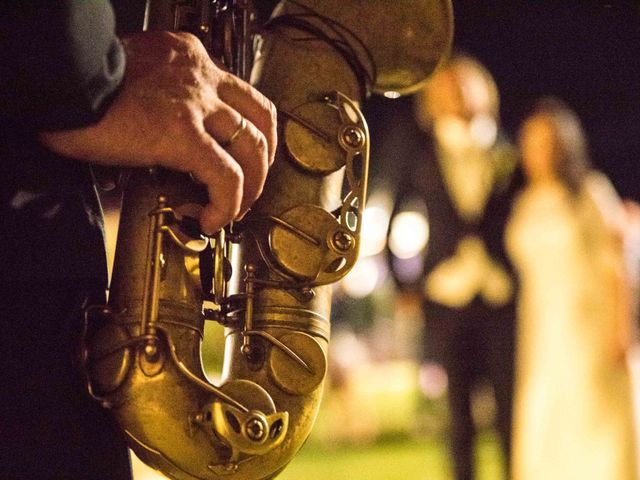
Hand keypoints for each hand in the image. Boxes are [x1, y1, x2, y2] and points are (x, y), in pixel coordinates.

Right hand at [39, 31, 276, 233]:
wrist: (58, 80)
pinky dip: (228, 203)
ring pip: (252, 146)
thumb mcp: (136, 78)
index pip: (239, 93)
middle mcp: (199, 75)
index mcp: (188, 58)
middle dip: (264, 159)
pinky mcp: (181, 133)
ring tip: (236, 209)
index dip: (250, 130)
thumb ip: (161, 96)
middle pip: (260, 117)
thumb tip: (164, 136)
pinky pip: (225, 176)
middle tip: (251, 186)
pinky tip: (213, 218)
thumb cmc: (83, 83)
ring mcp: (195, 103)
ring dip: (253, 185)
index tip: (241, 156)